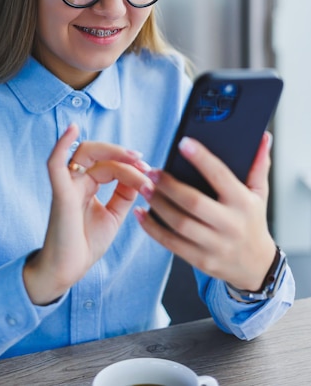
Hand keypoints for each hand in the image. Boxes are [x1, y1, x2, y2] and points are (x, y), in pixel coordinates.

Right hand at [23, 123, 149, 304]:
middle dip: (122, 154)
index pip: (109, 164)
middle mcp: (76, 180)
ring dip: (110, 151)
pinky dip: (61, 144)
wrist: (67, 270)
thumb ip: (124, 194)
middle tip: (142, 161)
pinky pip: (55, 164)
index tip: (149, 171)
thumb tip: (141, 175)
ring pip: (85, 153)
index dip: (129, 164)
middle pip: (98, 153)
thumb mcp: (113, 215)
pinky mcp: (60, 194)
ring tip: (132, 156)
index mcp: (87, 185)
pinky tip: (72, 129)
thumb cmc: (85, 244)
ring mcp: (66, 185)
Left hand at [136, 132, 275, 290]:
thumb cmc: (252, 221)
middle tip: (152, 171)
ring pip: (180, 224)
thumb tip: (263, 137)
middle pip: (193, 203)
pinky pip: (171, 244)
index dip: (201, 159)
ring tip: (144, 188)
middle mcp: (230, 225)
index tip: (183, 143)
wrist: (256, 266)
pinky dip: (152, 228)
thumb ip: (257, 165)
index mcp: (243, 203)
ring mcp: (215, 245)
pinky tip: (141, 213)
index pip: (220, 176)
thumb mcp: (259, 193)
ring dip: (158, 204)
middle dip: (169, 186)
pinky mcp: (201, 260)